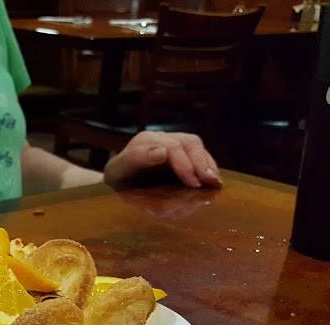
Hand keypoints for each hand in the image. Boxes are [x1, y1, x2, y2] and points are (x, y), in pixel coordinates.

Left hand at [103, 131, 222, 189]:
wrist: (116, 177)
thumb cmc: (117, 177)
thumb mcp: (118, 170)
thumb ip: (136, 159)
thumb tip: (162, 151)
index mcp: (145, 141)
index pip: (171, 147)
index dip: (184, 165)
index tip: (193, 182)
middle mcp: (160, 138)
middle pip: (187, 142)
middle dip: (200, 163)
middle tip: (208, 182)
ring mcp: (170, 141)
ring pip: (194, 145)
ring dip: (207, 163)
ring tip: (214, 182)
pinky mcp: (178, 150)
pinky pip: (198, 152)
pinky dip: (207, 164)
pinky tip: (212, 179)